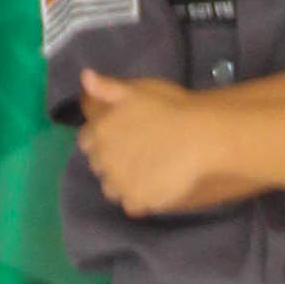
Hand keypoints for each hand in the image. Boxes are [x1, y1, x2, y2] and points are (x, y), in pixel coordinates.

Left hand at [75, 72, 249, 215]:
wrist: (199, 137)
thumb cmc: (170, 109)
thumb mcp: (136, 91)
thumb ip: (107, 88)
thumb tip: (85, 77)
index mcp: (100, 131)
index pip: (86, 141)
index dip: (102, 140)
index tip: (120, 137)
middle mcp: (104, 159)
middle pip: (99, 166)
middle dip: (111, 161)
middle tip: (137, 153)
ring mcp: (119, 183)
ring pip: (112, 188)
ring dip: (123, 182)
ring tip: (148, 172)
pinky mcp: (137, 201)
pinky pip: (132, 205)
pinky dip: (141, 199)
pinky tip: (157, 187)